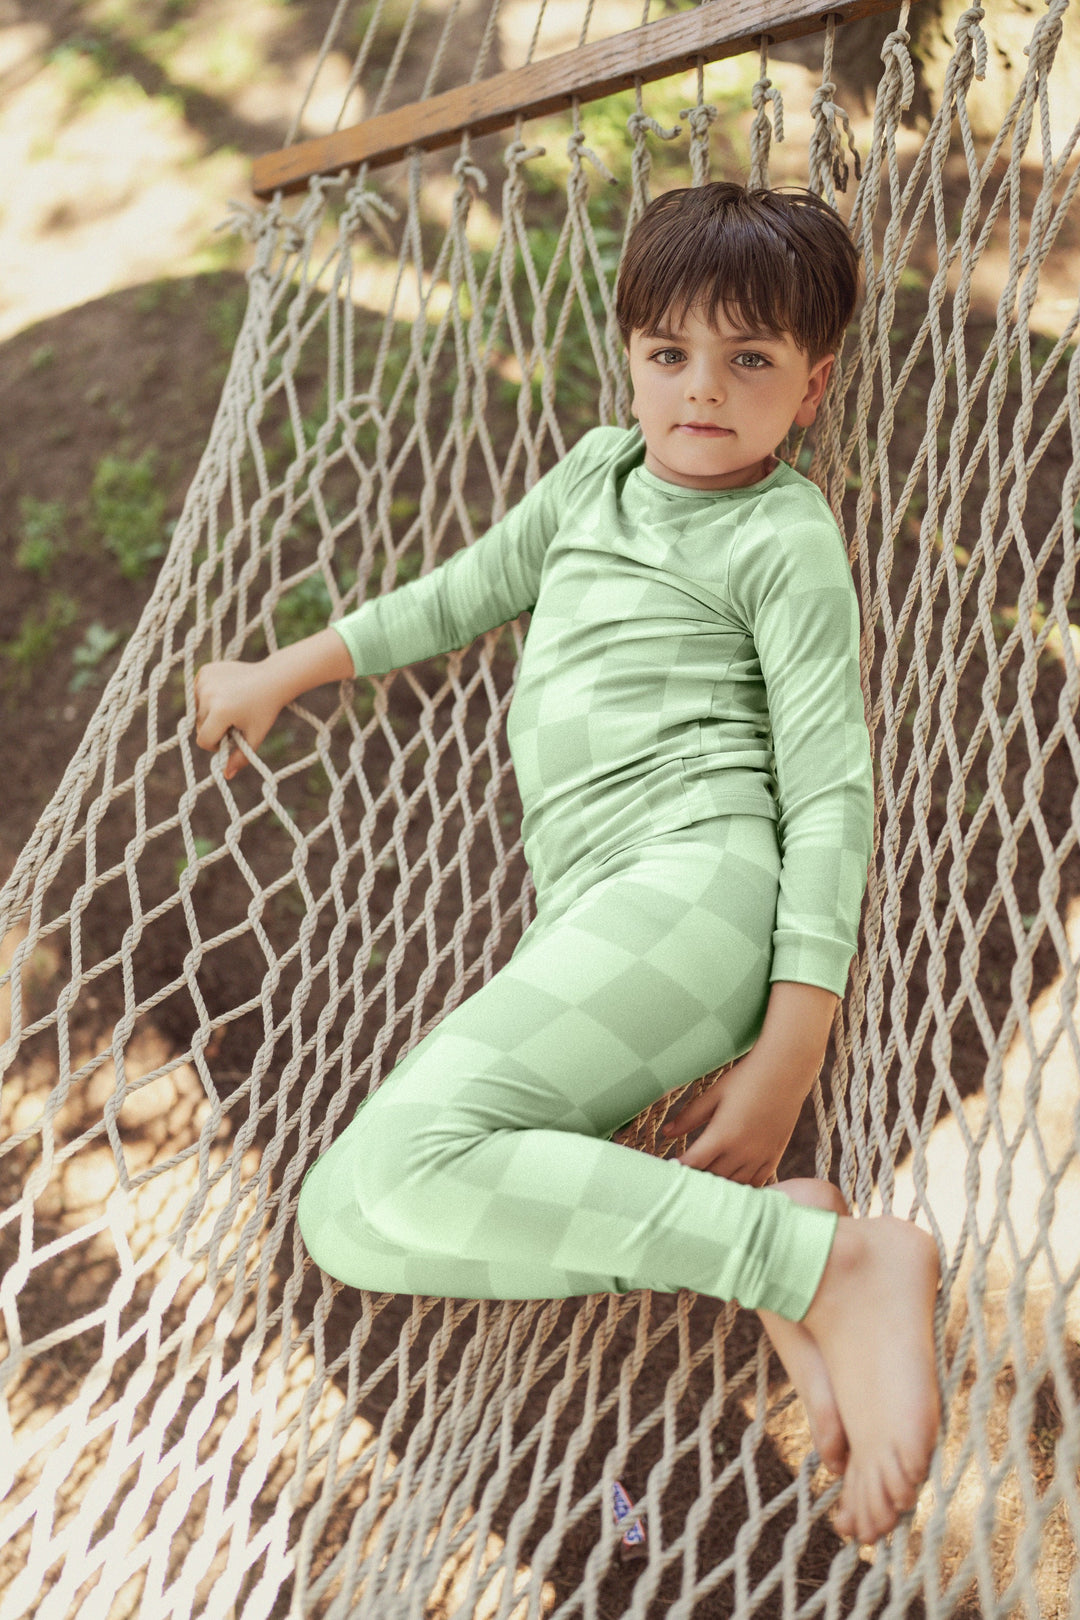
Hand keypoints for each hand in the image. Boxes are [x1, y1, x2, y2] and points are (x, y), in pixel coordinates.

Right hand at [194, 659, 285, 778]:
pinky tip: (225, 692)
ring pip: (197, 709)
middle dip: (214, 727)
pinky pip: (198, 692)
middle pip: (199, 725)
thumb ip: (241, 758)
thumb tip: (225, 775)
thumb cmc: (266, 710)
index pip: (204, 740)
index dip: (216, 744)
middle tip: (234, 720)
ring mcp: (204, 680)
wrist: (272, 678)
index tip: (230, 738)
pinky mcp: (204, 671)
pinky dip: (208, 696)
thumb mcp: (255, 736)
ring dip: (210, 712)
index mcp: (220, 712)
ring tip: (231, 705)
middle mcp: (208, 695)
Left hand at [662, 1047, 817, 1186]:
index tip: (668, 1171)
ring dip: (717, 1186)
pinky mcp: (774, 1157)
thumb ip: (689, 1117)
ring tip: (704, 1183)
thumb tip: (666, 1133)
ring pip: (733, 1185)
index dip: (679, 1170)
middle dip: (695, 1179)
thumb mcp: (713, 1095)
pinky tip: (731, 1182)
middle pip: (711, 1178)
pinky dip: (741, 1186)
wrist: (785, 1073)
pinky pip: (756, 1183)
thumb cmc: (745, 1079)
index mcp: (722, 1135)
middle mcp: (741, 1151)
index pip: (693, 1163)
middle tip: (682, 1179)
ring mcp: (759, 1157)